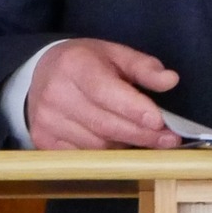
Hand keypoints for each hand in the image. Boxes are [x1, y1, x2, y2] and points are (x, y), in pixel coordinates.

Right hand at [26, 40, 181, 149]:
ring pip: (98, 146)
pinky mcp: (42, 141)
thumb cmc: (85, 63)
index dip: (134, 109)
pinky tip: (119, 143)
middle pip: (105, 125)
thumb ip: (143, 67)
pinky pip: (84, 157)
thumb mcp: (115, 54)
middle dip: (141, 134)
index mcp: (74, 66)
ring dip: (126, 145)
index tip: (160, 122)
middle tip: (169, 139)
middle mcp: (55, 94)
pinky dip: (107, 154)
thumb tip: (170, 80)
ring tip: (144, 138)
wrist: (40, 73)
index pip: (106, 92)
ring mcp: (46, 121)